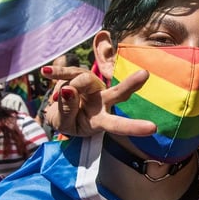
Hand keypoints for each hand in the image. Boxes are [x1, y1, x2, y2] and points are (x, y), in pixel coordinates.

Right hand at [41, 66, 156, 136]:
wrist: (59, 111)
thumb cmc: (68, 121)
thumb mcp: (64, 124)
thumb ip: (66, 110)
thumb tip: (68, 89)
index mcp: (102, 120)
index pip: (118, 124)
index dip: (134, 127)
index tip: (153, 128)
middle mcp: (103, 101)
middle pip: (118, 92)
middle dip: (131, 84)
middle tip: (144, 74)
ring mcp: (94, 86)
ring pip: (83, 80)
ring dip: (65, 91)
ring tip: (56, 99)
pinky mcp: (81, 74)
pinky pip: (69, 71)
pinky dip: (57, 73)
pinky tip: (45, 73)